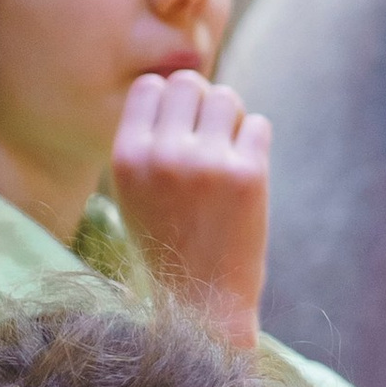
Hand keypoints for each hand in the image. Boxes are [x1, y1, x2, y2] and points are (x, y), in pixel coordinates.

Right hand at [112, 71, 268, 349]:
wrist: (204, 303)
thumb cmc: (170, 242)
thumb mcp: (135, 192)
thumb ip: (148, 141)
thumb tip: (177, 84)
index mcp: (126, 158)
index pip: (150, 86)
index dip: (169, 99)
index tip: (180, 125)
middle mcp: (163, 156)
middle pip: (190, 83)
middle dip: (203, 102)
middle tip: (208, 137)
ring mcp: (207, 164)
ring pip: (227, 97)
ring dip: (232, 118)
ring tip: (227, 152)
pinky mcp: (248, 175)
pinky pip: (258, 124)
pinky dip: (254, 141)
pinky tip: (245, 171)